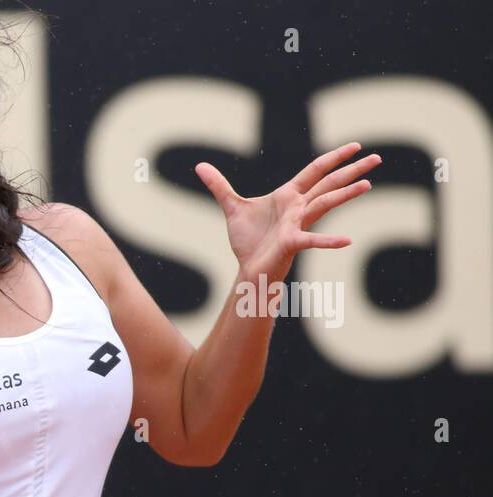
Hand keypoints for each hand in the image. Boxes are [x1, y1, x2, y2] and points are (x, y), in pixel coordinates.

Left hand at [195, 142, 381, 283]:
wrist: (248, 269)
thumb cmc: (247, 240)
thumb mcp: (231, 207)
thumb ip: (218, 185)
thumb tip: (200, 166)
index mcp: (288, 196)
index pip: (315, 171)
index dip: (334, 158)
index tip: (355, 146)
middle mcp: (298, 208)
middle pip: (329, 184)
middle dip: (351, 170)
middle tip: (378, 158)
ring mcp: (297, 224)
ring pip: (325, 204)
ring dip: (346, 194)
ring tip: (368, 184)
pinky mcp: (291, 242)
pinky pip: (311, 239)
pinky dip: (328, 241)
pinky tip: (347, 241)